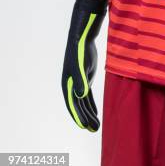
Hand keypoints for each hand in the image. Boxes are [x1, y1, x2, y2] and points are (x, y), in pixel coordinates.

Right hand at [61, 0, 106, 130]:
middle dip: (85, 118)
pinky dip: (92, 104)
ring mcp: (79, 81)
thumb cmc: (80, 50)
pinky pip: (88, 95)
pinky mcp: (86, 77)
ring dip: (89, 113)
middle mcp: (72, 84)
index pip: (72, 104)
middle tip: (93, 129)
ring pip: (84, 102)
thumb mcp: (81, 65)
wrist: (82, 36)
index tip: (85, 127)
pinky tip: (96, 112)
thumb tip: (80, 96)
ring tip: (96, 126)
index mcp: (67, 83)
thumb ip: (81, 80)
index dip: (78, 116)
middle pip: (78, 105)